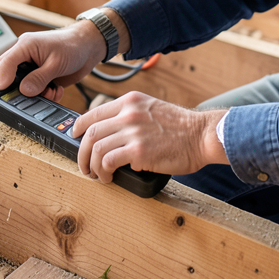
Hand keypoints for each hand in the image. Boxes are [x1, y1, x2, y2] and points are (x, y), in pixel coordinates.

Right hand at [0, 22, 107, 100]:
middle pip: (5, 77)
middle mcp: (23, 58)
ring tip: (49, 91)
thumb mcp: (56, 62)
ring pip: (20, 89)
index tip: (2, 90)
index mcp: (23, 47)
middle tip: (24, 98)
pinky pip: (34, 93)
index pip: (0, 63)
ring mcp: (31, 69)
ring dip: (33, 96)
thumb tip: (23, 91)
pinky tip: (55, 90)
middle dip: (13, 91)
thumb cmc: (73, 45)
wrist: (89, 47)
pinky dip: (44, 96)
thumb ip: (39, 78)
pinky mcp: (40, 78)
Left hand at [72, 92, 227, 181]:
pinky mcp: (138, 151)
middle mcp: (129, 113)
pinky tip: (109, 177)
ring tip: (97, 174)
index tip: (76, 137)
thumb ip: (132, 115)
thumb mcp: (152, 109)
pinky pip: (108, 161)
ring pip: (95, 148)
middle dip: (81, 152)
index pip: (93, 113)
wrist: (202, 135)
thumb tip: (112, 133)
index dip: (79, 127)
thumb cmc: (182, 127)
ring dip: (91, 165)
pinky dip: (104, 172)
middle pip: (90, 132)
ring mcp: (133, 131)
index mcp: (131, 101)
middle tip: (84, 164)